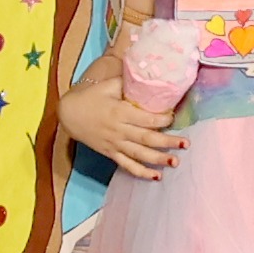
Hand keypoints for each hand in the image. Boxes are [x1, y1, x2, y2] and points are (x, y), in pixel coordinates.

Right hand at [66, 85, 183, 179]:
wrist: (68, 114)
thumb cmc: (90, 97)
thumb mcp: (107, 85)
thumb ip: (127, 82)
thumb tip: (148, 76)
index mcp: (120, 112)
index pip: (146, 118)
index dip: (162, 119)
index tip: (174, 117)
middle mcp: (119, 130)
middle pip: (146, 139)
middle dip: (167, 142)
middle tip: (185, 143)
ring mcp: (115, 144)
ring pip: (139, 154)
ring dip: (158, 159)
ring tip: (175, 162)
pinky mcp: (110, 153)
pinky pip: (127, 165)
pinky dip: (141, 172)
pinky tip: (156, 177)